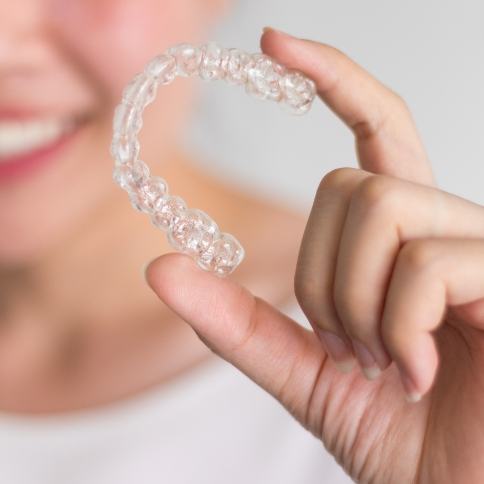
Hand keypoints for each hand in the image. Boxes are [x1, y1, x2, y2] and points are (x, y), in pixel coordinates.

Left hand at [145, 29, 483, 482]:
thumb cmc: (399, 436)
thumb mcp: (304, 373)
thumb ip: (238, 322)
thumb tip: (161, 267)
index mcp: (405, 240)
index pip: (373, 131)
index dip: (332, 79)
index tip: (276, 42)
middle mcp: (448, 227)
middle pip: (350, 184)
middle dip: (326, 276)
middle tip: (351, 346)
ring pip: (383, 210)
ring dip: (358, 302)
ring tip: (387, 361)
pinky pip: (427, 262)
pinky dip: (399, 323)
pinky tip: (420, 370)